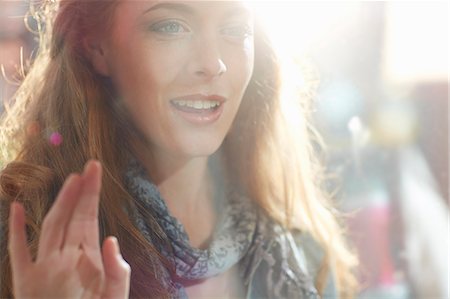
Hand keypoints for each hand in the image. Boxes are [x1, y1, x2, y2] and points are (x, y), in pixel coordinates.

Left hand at [8, 160, 130, 298]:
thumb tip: (111, 239)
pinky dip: (16, 229)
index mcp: (84, 261)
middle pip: (69, 216)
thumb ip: (116, 271)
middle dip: (79, 190)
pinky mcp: (23, 280)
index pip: (87, 217)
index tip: (94, 169)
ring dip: (58, 201)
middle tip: (87, 167)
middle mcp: (60, 259)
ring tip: (69, 180)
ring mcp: (39, 268)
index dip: (91, 192)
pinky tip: (17, 207)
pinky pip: (17, 250)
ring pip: (49, 225)